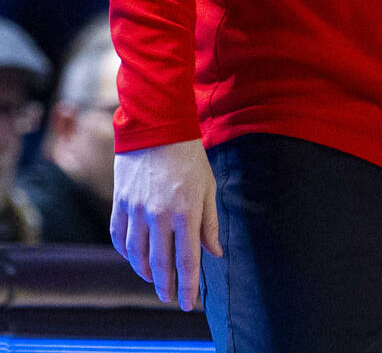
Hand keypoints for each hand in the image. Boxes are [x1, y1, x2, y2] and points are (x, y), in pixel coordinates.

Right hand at [110, 138, 222, 310]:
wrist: (157, 127)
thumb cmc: (189, 157)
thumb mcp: (208, 186)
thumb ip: (209, 222)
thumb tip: (214, 254)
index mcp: (186, 211)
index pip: (187, 260)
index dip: (188, 286)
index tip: (188, 304)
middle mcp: (159, 215)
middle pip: (160, 264)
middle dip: (165, 286)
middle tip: (169, 298)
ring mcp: (136, 210)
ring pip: (137, 255)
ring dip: (145, 272)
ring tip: (154, 280)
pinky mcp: (120, 203)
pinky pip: (119, 237)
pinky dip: (126, 253)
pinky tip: (134, 258)